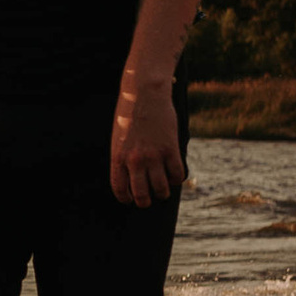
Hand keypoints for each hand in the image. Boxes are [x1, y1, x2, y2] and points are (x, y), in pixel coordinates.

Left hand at [110, 78, 184, 207]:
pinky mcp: (170, 149)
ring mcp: (153, 155)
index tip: (132, 199)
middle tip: (150, 198)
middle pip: (142, 195)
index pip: (120, 189)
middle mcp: (135, 160)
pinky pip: (177, 174)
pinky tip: (174, 174)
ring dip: (164, 192)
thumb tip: (134, 177)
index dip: (127, 199)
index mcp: (118, 158)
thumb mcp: (119, 138)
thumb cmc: (130, 114)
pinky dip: (177, 179)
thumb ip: (124, 157)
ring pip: (162, 189)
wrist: (144, 94)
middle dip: (146, 201)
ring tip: (164, 188)